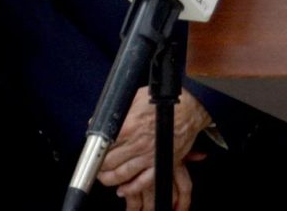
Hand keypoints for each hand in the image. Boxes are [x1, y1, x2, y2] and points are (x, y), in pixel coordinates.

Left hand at [98, 86, 209, 209]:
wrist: (192, 106)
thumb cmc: (166, 100)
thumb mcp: (137, 98)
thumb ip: (117, 111)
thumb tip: (97, 121)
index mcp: (128, 127)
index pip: (102, 146)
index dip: (95, 150)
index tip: (93, 151)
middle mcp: (136, 144)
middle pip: (108, 163)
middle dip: (99, 166)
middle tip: (98, 166)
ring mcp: (148, 156)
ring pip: (121, 175)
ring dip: (109, 178)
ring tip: (105, 176)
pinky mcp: (160, 163)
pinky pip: (143, 182)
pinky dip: (130, 188)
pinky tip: (122, 189)